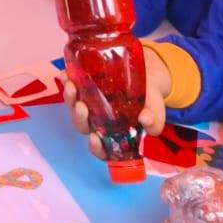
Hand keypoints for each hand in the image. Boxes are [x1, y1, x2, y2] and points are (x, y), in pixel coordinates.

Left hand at [62, 47, 166, 161]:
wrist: (147, 73)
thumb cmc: (150, 98)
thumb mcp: (156, 109)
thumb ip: (154, 119)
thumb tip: (145, 120)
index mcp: (114, 134)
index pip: (102, 148)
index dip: (96, 147)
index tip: (95, 138)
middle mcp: (98, 121)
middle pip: (83, 125)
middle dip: (79, 117)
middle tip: (81, 106)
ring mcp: (89, 104)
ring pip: (74, 107)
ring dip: (70, 98)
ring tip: (71, 85)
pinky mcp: (85, 88)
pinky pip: (72, 87)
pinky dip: (67, 81)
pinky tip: (65, 73)